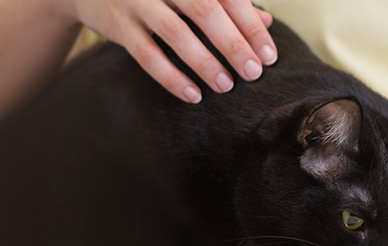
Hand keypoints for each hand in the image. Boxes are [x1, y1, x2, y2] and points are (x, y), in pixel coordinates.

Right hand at [58, 0, 276, 102]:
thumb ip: (225, 1)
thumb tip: (266, 20)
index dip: (251, 26)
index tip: (269, 56)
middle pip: (206, 11)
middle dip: (234, 44)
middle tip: (254, 73)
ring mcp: (137, 0)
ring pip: (176, 32)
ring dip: (204, 62)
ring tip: (226, 85)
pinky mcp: (117, 24)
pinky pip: (147, 54)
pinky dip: (171, 77)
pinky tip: (193, 95)